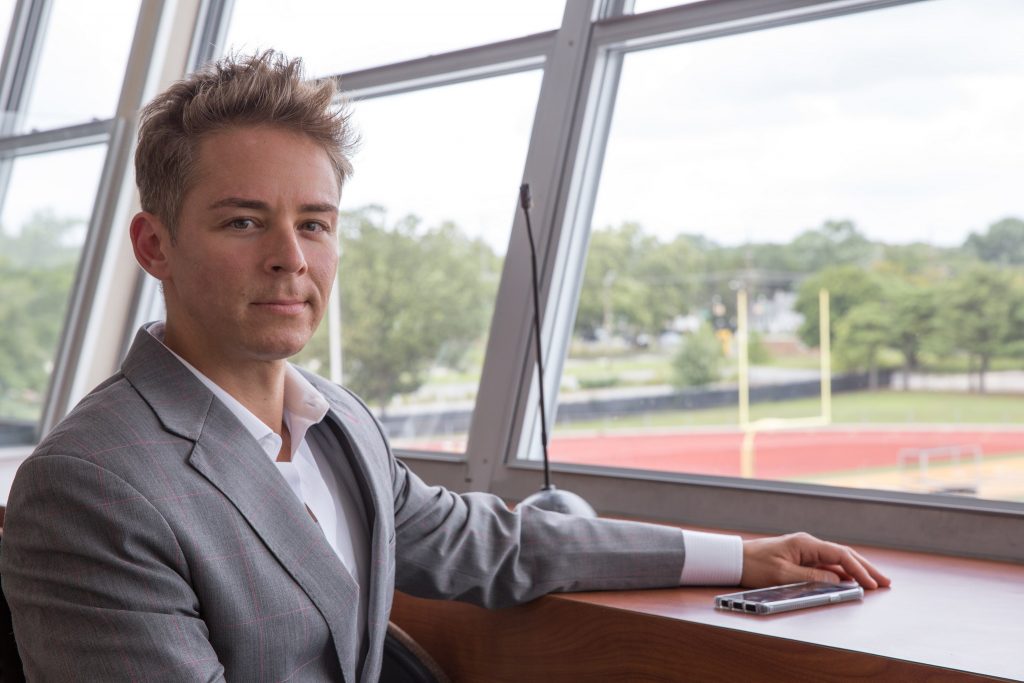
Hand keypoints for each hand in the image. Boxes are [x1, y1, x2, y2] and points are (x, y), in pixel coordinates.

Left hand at [741, 532, 890, 588]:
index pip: (840, 555)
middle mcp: (808, 544)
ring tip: (875, 582)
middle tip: (886, 582)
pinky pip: (827, 566)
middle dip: (866, 568)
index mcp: (806, 543)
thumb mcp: (783, 575)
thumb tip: (838, 582)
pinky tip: (852, 582)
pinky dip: (842, 574)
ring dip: (856, 571)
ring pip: (838, 560)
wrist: (734, 559)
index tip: (872, 585)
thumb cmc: (755, 565)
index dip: (859, 571)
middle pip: (844, 555)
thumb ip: (811, 578)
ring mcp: (806, 551)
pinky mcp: (801, 559)